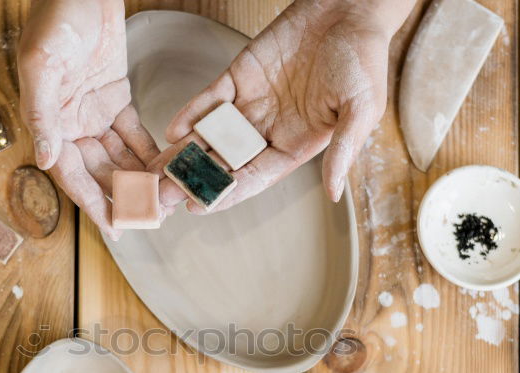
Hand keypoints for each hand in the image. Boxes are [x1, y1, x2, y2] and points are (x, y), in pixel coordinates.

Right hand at [17, 0, 160, 237]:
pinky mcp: (115, 98)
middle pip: (98, 172)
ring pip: (118, 157)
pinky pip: (133, 134)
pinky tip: (164, 168)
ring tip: (162, 200)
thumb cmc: (55, 18)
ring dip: (138, 179)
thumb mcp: (42, 64)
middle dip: (123, 196)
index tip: (114, 227)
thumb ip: (42, 114)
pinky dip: (147, 151)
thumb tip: (46, 161)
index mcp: (49, 122)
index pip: (71, 174)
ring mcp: (93, 113)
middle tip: (150, 218)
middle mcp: (70, 124)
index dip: (92, 203)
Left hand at [161, 0, 412, 211]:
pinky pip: (210, 100)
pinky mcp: (239, 77)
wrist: (350, 10)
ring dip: (185, 153)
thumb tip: (334, 194)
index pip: (254, 178)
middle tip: (163, 196)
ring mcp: (251, 104)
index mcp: (295, 147)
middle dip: (194, 180)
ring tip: (156, 172)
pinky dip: (192, 114)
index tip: (198, 207)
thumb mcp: (361, 110)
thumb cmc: (363, 61)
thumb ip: (344, 151)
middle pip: (225, 163)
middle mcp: (268, 131)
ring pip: (211, 136)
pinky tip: (173, 130)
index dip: (226, 193)